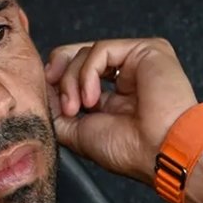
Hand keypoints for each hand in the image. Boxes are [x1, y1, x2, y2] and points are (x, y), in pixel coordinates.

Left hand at [44, 38, 197, 183]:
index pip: (78, 74)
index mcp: (117, 97)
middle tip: (62, 104)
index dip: (57, 82)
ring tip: (79, 108)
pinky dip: (87, 72)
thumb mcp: (79, 132)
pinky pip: (101, 49)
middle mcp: (127, 76)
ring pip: (86, 52)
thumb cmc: (131, 151)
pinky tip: (93, 98)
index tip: (46, 99)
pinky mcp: (147, 49)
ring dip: (72, 81)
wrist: (161, 153)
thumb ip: (58, 110)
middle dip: (60, 77)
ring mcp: (138, 62)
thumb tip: (40, 91)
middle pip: (78, 57)